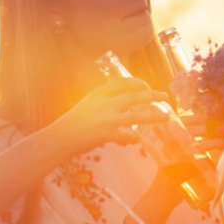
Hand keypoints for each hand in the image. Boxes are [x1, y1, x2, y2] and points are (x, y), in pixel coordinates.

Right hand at [51, 78, 170, 154]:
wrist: (58, 138)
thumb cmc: (72, 124)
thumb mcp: (87, 106)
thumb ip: (104, 104)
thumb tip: (122, 108)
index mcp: (98, 94)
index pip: (123, 83)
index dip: (138, 83)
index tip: (147, 86)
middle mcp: (104, 103)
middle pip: (134, 96)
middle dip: (152, 95)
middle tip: (164, 96)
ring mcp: (105, 118)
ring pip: (136, 115)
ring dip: (153, 116)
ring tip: (165, 116)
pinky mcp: (105, 134)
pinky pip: (126, 136)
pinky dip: (131, 139)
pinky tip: (134, 141)